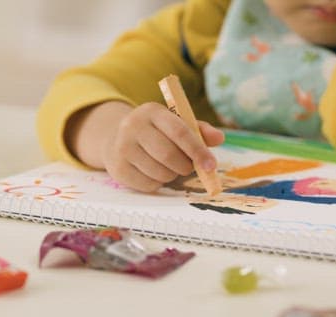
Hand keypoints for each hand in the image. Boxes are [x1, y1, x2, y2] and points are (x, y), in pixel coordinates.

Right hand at [101, 102, 223, 192]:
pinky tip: (152, 172)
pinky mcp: (117, 168)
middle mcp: (133, 126)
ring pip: (160, 173)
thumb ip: (199, 130)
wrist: (115, 138)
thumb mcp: (175, 124)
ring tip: (168, 167)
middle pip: (168, 155)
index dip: (197, 150)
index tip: (211, 165)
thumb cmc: (155, 132)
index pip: (179, 131)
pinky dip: (157, 183)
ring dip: (171, 176)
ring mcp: (122, 147)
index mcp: (152, 111)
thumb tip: (219, 138)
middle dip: (185, 166)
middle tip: (187, 167)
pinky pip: (148, 185)